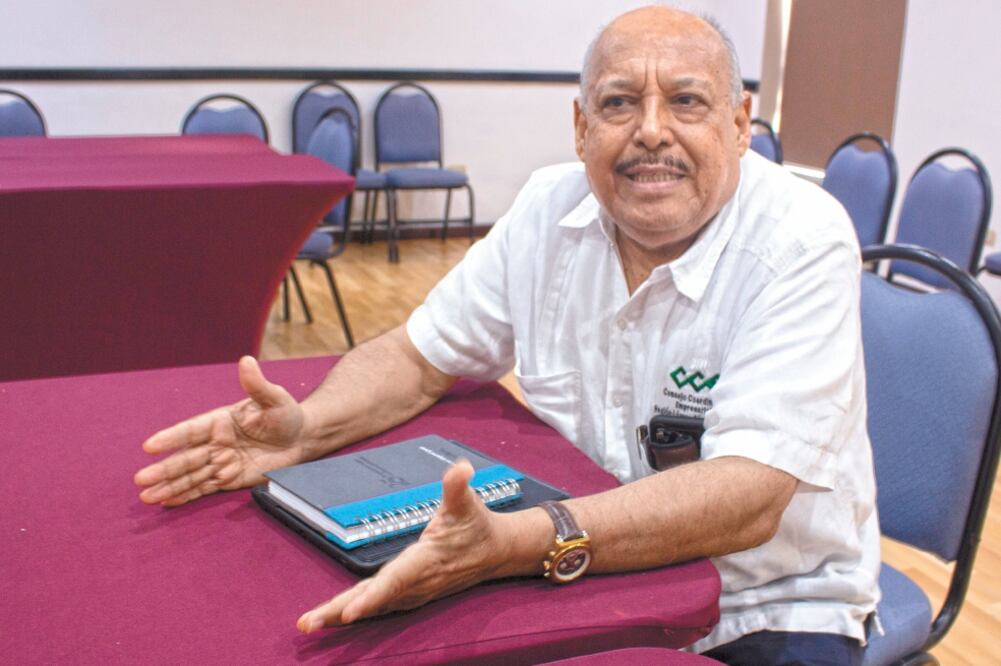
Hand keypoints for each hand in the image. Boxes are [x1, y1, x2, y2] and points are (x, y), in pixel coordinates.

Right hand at [134, 356, 306, 505]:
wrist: (301, 438)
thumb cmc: (286, 414)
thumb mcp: (275, 399)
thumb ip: (257, 385)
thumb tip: (247, 361)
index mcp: (220, 421)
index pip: (191, 430)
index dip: (171, 438)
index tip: (150, 446)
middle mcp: (215, 442)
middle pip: (186, 458)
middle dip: (164, 469)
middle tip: (141, 479)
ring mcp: (220, 462)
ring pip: (190, 476)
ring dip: (168, 486)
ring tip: (146, 496)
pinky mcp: (229, 479)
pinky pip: (204, 488)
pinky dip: (185, 496)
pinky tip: (165, 502)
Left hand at [296, 460, 511, 630]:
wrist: (496, 552)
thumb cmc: (477, 524)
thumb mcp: (467, 502)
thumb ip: (458, 485)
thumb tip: (460, 468)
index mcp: (425, 560)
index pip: (395, 581)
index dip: (372, 597)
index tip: (349, 613)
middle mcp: (417, 582)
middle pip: (374, 600)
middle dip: (340, 612)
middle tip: (307, 624)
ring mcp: (414, 592)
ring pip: (373, 606)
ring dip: (340, 615)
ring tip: (310, 624)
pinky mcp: (411, 594)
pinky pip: (378, 605)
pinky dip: (354, 611)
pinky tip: (335, 616)